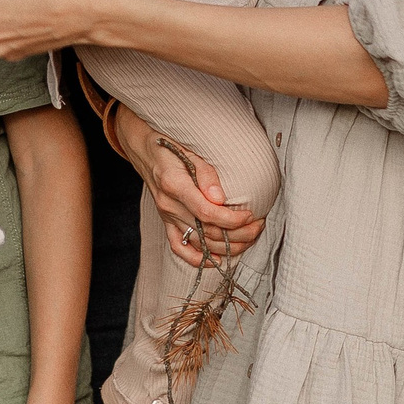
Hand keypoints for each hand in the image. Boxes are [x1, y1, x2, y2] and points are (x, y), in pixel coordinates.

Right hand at [117, 107, 262, 268]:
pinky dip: (199, 258)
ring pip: (198, 243)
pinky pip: (179, 247)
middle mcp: (168, 205)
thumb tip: (220, 199)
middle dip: (238, 234)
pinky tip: (217, 259)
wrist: (144, 148)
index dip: (232, 219)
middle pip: (206, 231)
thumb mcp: (190, 149)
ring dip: (227, 246)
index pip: (206, 213)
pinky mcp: (166, 222)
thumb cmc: (170, 144)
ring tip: (249, 237)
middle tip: (259, 225)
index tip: (251, 215)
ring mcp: (166, 216)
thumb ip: (205, 173)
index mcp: (174, 184)